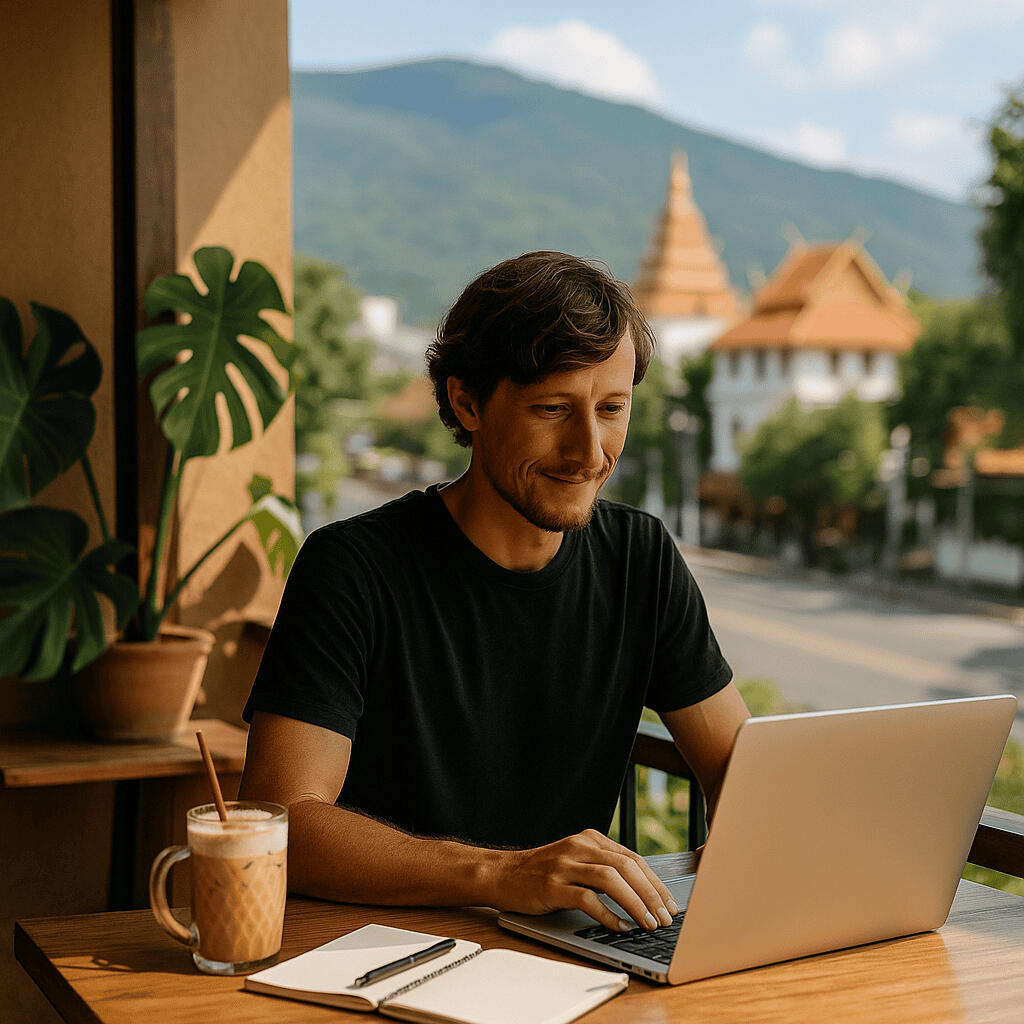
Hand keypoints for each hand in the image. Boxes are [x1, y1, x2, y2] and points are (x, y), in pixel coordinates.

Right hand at [495, 829, 679, 932]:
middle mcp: (579, 847)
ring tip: (648, 923)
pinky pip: (587, 899)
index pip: (633, 858)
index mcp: (590, 838)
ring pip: (611, 879)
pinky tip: (619, 927)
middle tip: (665, 918)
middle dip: (651, 894)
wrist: (502, 874)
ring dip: (635, 904)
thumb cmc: (543, 872)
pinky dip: (608, 915)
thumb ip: (603, 867)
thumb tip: (643, 893)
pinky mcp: (552, 885)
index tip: (670, 904)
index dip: (656, 882)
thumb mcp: (576, 860)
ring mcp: (565, 865)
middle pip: (627, 866)